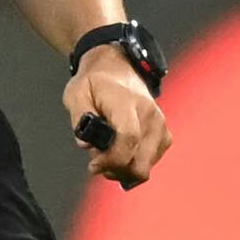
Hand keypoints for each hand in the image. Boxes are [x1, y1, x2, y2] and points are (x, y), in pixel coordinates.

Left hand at [67, 50, 169, 187]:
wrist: (118, 69)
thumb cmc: (95, 82)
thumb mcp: (76, 93)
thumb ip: (79, 117)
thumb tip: (86, 144)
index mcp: (127, 102)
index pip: (128, 138)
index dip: (111, 160)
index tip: (93, 165)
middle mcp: (150, 115)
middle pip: (140, 162)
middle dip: (116, 170)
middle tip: (97, 161)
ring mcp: (160, 126)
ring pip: (145, 167)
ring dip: (123, 169)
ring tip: (107, 154)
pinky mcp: (164, 135)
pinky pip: (151, 162)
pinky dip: (134, 164)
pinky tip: (121, 152)